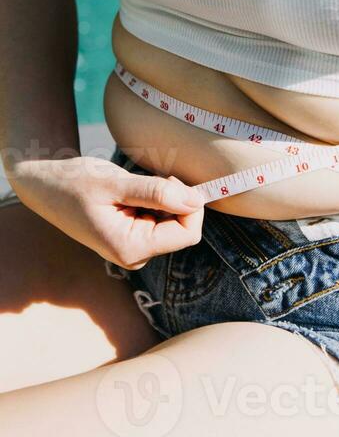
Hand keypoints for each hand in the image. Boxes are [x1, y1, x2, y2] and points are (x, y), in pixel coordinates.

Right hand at [9, 156, 204, 269]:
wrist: (44, 186)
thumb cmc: (73, 182)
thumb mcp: (114, 182)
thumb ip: (157, 193)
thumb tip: (196, 201)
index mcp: (131, 249)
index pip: (188, 233)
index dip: (190, 205)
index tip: (171, 180)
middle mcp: (135, 256)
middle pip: (182, 228)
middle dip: (173, 200)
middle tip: (146, 180)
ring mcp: (134, 250)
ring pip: (172, 222)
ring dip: (161, 200)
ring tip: (129, 189)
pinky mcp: (133, 240)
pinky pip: (159, 220)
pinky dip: (152, 202)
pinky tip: (127, 195)